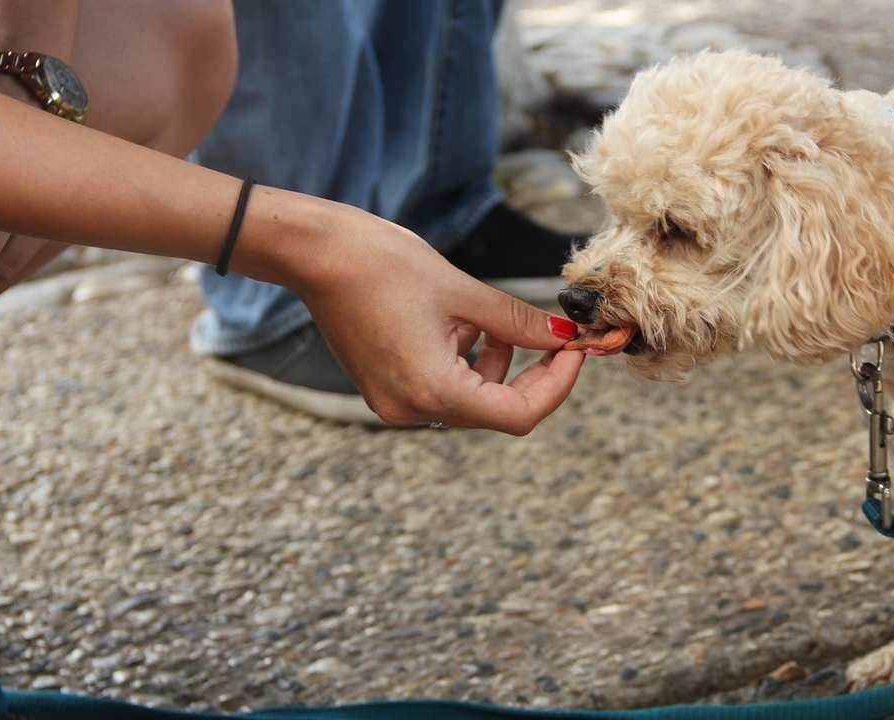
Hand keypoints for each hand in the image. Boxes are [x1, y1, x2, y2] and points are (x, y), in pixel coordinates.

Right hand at [293, 202, 585, 434]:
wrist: (317, 254)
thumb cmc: (384, 264)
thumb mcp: (465, 294)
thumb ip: (520, 323)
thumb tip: (567, 337)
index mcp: (433, 390)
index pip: (519, 414)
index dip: (557, 385)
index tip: (576, 351)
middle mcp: (411, 409)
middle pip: (496, 410)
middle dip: (532, 375)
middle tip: (558, 338)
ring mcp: (394, 403)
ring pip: (472, 401)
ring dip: (499, 367)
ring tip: (496, 323)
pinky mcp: (385, 389)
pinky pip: (443, 390)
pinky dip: (467, 364)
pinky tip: (464, 328)